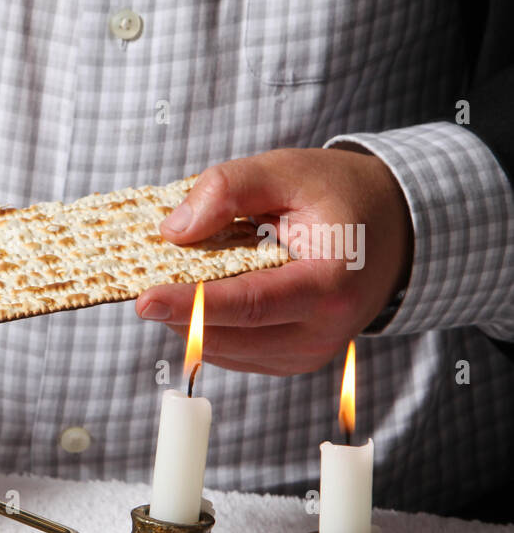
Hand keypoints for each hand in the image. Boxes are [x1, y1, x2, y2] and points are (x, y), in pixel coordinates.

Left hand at [134, 147, 411, 375]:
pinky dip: (207, 325)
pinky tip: (205, 293)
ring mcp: (306, 354)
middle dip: (178, 309)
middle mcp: (321, 332)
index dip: (193, 304)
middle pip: (226, 334)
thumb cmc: (340, 197)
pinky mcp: (289, 362)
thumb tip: (175, 229)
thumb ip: (231, 188)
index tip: (144, 299)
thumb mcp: (289, 170)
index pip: (249, 304)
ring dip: (188, 317)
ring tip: (182, 275)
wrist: (391, 231)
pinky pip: (230, 351)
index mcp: (329, 284)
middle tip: (142, 276)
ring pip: (221, 348)